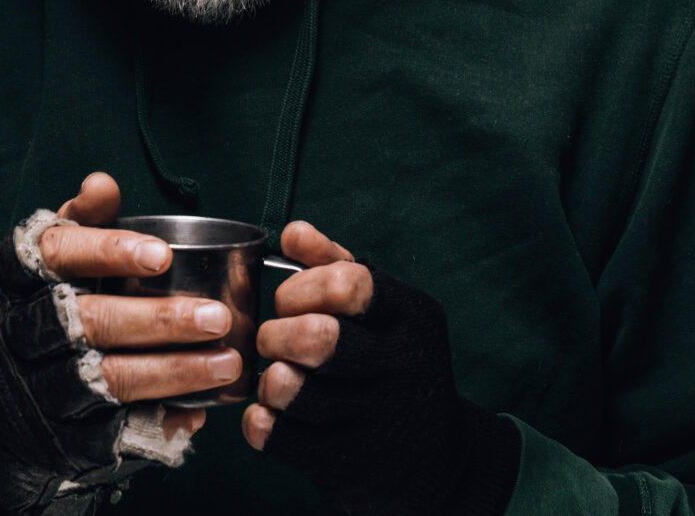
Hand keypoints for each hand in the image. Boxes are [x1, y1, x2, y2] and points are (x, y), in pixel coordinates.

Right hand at [0, 172, 238, 513]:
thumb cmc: (35, 311)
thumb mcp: (44, 263)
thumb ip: (81, 222)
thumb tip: (102, 182)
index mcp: (14, 279)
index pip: (57, 255)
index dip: (108, 251)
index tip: (162, 255)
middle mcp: (19, 332)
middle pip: (92, 323)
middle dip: (160, 320)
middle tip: (217, 317)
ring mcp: (37, 388)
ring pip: (110, 378)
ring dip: (175, 372)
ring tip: (228, 361)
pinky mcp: (57, 434)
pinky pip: (114, 428)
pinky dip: (160, 419)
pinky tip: (199, 407)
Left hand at [242, 222, 520, 515]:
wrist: (434, 454)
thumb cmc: (397, 363)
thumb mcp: (386, 310)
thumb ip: (339, 264)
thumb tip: (294, 232)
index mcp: (413, 317)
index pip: (349, 284)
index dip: (302, 287)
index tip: (291, 300)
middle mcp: (403, 366)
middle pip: (317, 337)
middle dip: (277, 333)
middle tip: (275, 340)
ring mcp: (376, 417)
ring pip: (289, 388)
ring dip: (267, 378)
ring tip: (277, 376)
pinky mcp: (348, 462)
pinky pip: (276, 436)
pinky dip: (260, 421)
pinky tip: (272, 412)